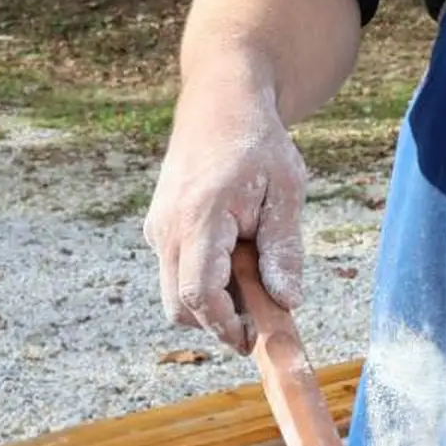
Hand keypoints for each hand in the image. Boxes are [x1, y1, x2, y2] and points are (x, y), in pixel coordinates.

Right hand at [143, 85, 306, 350]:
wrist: (220, 105)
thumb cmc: (258, 144)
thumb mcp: (286, 191)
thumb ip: (284, 248)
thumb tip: (287, 301)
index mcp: (199, 218)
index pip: (198, 295)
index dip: (226, 326)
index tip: (254, 339)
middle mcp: (167, 228)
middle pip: (179, 306)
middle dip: (219, 322)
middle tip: (262, 317)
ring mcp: (158, 229)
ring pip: (175, 294)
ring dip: (213, 301)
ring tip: (254, 274)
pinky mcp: (159, 229)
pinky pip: (177, 272)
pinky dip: (204, 281)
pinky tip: (236, 259)